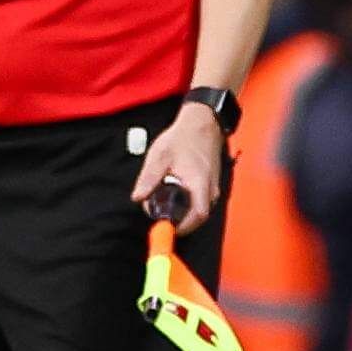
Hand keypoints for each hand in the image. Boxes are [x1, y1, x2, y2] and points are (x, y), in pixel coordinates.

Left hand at [131, 103, 223, 234]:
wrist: (202, 122)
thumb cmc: (182, 137)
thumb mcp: (160, 155)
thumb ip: (149, 178)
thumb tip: (138, 198)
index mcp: (199, 184)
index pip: (197, 216)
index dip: (184, 227)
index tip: (167, 228)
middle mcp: (210, 188)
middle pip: (199, 216)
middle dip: (181, 221)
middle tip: (161, 216)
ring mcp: (213, 185)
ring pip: (201, 208)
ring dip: (184, 212)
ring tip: (165, 203)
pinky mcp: (211, 181)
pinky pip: (202, 200)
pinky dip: (189, 203)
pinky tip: (175, 193)